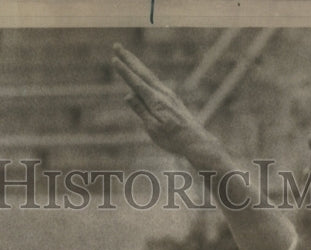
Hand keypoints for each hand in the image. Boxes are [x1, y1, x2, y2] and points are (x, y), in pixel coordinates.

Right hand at [112, 44, 222, 166]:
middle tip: (116, 46)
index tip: (114, 59)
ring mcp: (168, 95)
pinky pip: (155, 83)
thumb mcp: (154, 128)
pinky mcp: (171, 99)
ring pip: (149, 76)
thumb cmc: (174, 139)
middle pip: (143, 72)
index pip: (136, 83)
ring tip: (126, 55)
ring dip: (137, 64)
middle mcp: (163, 94)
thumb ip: (141, 110)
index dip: (124, 71)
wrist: (196, 142)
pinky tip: (142, 74)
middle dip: (129, 59)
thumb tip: (128, 94)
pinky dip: (145, 74)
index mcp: (156, 101)